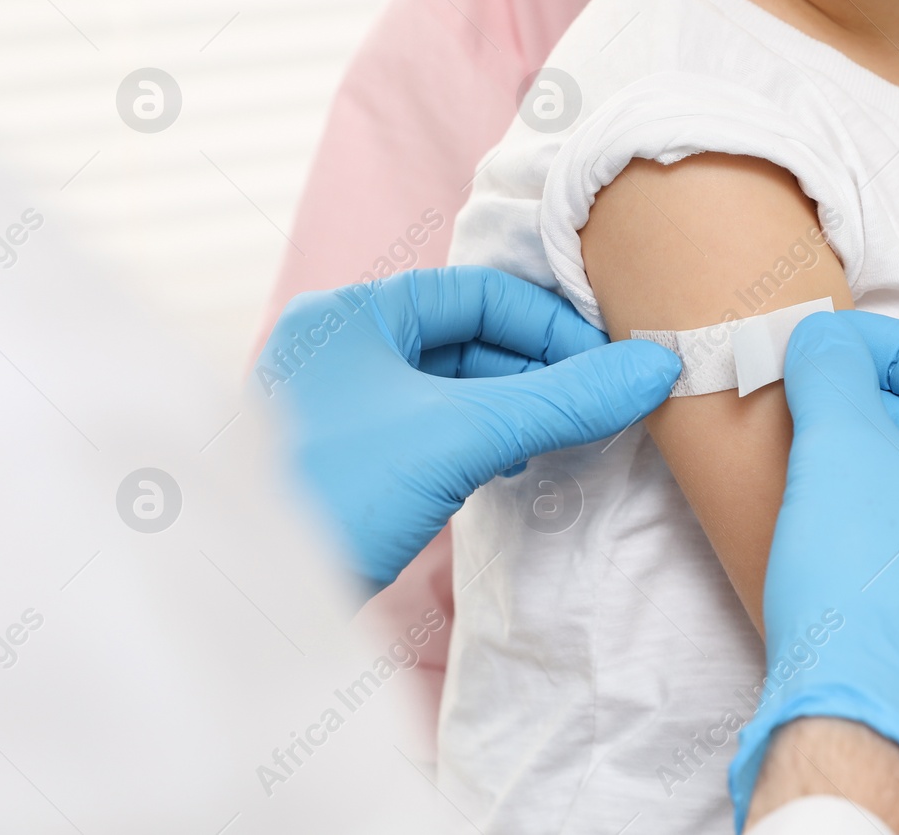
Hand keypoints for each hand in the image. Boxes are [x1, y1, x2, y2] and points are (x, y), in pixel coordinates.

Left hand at [257, 267, 679, 588]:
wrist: (242, 605)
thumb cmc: (337, 493)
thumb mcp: (461, 436)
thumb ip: (561, 399)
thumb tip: (656, 368)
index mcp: (350, 313)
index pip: (477, 293)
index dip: (551, 326)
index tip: (607, 368)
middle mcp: (340, 347)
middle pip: (467, 337)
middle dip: (538, 369)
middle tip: (597, 405)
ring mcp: (341, 406)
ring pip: (453, 385)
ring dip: (514, 406)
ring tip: (563, 436)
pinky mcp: (349, 459)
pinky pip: (434, 426)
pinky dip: (482, 438)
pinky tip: (515, 463)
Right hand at [729, 311, 898, 834]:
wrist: (860, 742)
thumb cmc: (863, 585)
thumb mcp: (839, 449)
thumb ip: (833, 371)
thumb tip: (823, 338)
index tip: (840, 348)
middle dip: (894, 415)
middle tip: (828, 407)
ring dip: (896, 479)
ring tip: (830, 473)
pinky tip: (849, 549)